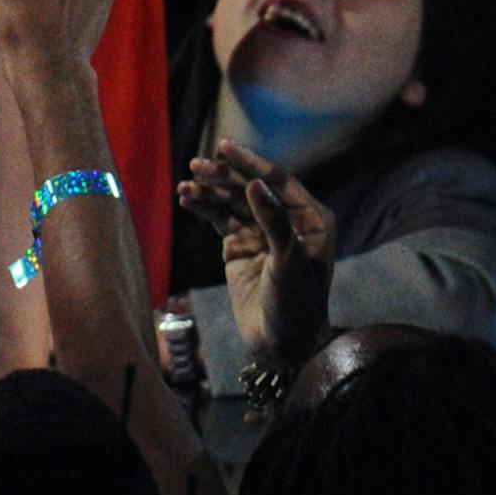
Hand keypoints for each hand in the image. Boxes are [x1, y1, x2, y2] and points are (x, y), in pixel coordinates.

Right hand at [177, 138, 334, 368]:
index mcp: (310, 220)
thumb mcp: (289, 265)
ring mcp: (260, 231)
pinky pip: (218, 217)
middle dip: (223, 176)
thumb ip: (273, 222)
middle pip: (250, 187)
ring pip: (231, 200)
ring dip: (208, 191)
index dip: (251, 163)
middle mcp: (285, 220)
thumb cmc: (296, 307)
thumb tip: (254, 183)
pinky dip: (202, 207)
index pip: (278, 181)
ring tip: (186, 188)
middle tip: (197, 166)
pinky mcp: (239, 244)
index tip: (225, 147)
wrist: (280, 347)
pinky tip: (187, 200)